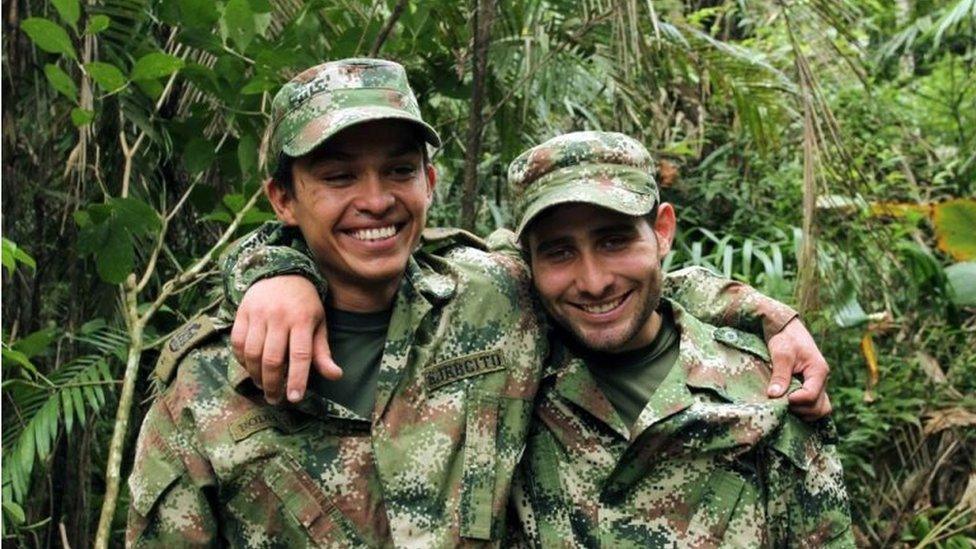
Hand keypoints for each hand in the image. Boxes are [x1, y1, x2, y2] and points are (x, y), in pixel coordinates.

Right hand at [229, 275, 341, 403]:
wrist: (281, 272)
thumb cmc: (304, 304)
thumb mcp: (319, 324)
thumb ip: (323, 352)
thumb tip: (335, 376)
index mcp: (303, 320)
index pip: (300, 355)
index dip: (297, 379)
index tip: (294, 398)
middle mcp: (279, 316)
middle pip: (272, 359)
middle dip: (272, 384)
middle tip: (275, 399)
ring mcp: (258, 313)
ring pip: (252, 353)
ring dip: (256, 375)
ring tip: (263, 385)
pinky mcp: (242, 312)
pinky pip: (237, 342)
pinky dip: (241, 360)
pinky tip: (250, 367)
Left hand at [766, 318, 831, 420]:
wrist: (787, 330)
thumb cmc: (785, 338)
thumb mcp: (781, 353)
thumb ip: (780, 374)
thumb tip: (774, 395)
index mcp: (818, 371)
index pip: (811, 395)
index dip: (794, 401)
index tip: (779, 397)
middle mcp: (822, 381)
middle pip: (817, 407)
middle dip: (798, 409)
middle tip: (780, 402)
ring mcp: (818, 386)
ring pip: (819, 410)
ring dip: (803, 413)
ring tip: (785, 405)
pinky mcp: (812, 388)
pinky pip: (815, 407)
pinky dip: (804, 411)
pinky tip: (789, 406)